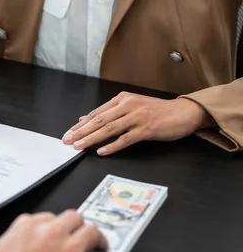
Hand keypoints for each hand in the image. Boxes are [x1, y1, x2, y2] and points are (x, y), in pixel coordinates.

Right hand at [0, 210, 120, 251]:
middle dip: (77, 225)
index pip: (46, 216)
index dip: (52, 226)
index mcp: (26, 228)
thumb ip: (7, 243)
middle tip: (79, 233)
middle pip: (73, 218)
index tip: (55, 232)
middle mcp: (50, 235)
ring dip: (98, 238)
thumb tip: (11, 243)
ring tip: (100, 244)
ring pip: (92, 232)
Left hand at [62, 92, 215, 155]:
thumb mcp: (130, 108)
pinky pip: (126, 139)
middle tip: (67, 141)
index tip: (68, 134)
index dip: (80, 125)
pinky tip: (102, 152)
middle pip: (99, 121)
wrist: (184, 112)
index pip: (96, 114)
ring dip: (92, 139)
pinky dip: (113, 146)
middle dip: (81, 132)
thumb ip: (108, 113)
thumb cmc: (157, 111)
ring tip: (79, 147)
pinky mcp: (147, 128)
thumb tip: (84, 119)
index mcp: (122, 99)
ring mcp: (138, 116)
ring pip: (109, 129)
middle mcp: (128, 105)